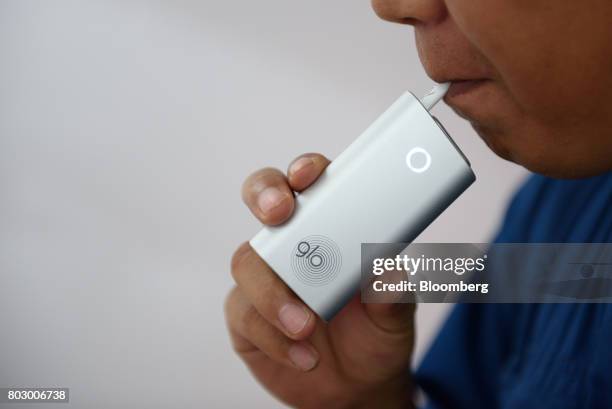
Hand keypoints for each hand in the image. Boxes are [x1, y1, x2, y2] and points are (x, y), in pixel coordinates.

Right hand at [225, 153, 415, 408]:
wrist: (357, 387)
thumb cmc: (375, 334)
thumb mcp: (396, 313)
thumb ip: (393, 291)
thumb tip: (387, 269)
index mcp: (331, 229)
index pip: (312, 183)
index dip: (305, 170)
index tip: (308, 175)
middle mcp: (292, 244)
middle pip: (263, 199)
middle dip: (265, 196)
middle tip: (280, 215)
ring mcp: (265, 278)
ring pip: (247, 262)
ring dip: (274, 292)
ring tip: (307, 325)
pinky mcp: (246, 316)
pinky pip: (245, 314)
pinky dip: (274, 336)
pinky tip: (304, 355)